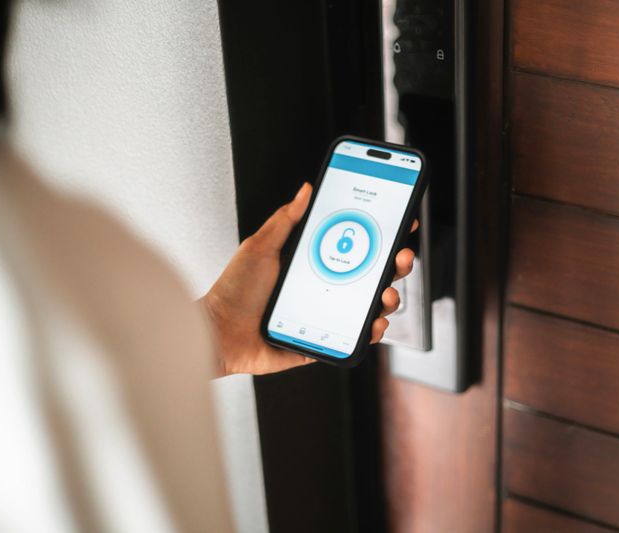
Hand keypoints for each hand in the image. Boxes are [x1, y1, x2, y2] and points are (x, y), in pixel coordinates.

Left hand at [202, 182, 416, 376]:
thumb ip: (285, 220)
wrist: (218, 333)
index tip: (400, 224)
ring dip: (388, 298)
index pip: (354, 248)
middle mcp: (324, 288)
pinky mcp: (323, 341)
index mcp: (312, 264)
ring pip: (369, 306)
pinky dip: (371, 331)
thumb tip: (306, 190)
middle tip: (400, 256)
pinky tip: (374, 322)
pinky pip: (355, 338)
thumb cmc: (234, 292)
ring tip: (385, 293)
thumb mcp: (260, 247)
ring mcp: (326, 315)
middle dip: (395, 264)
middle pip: (371, 275)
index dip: (380, 237)